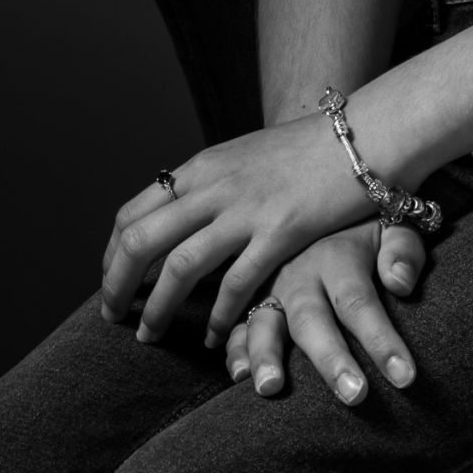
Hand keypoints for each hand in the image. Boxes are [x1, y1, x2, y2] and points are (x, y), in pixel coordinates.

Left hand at [99, 116, 372, 345]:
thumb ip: (210, 185)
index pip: (133, 213)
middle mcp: (214, 185)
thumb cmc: (304, 152)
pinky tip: (213, 337)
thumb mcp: (242, 157)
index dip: (111, 255)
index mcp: (201, 167)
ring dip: (156, 309)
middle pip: (141, 241)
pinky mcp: (280, 232)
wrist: (361, 135)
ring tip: (149, 335)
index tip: (111, 283)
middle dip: (117, 286)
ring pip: (178, 267)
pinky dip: (218, 317)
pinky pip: (235, 285)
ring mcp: (246, 208)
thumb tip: (178, 217)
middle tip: (113, 318)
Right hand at [224, 224, 423, 405]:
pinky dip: (235, 351)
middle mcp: (299, 274)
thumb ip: (402, 249)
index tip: (405, 377)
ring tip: (272, 388)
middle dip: (330, 359)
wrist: (320, 195)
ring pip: (264, 323)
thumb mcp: (393, 221)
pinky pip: (236, 326)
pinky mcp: (250, 300)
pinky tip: (239, 375)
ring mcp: (270, 288)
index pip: (360, 302)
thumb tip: (400, 282)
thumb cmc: (364, 224)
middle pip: (312, 319)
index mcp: (337, 256)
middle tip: (354, 394)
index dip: (382, 341)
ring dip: (266, 356)